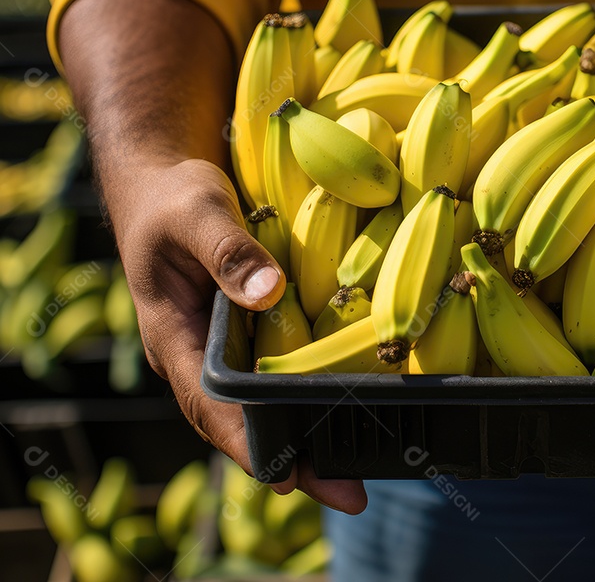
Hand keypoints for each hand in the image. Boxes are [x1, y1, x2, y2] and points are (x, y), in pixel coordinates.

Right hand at [113, 157, 367, 512]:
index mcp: (173, 339)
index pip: (210, 407)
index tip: (289, 481)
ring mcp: (217, 348)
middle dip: (290, 459)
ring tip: (356, 470)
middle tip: (350, 494)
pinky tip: (343, 409)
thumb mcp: (197, 215)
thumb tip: (268, 293)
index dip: (248, 445)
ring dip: (301, 435)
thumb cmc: (172, 198)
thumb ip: (227, 251)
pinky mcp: (241, 332)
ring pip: (257, 405)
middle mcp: (195, 356)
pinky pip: (269, 374)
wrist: (160, 181)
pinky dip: (302, 395)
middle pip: (239, 423)